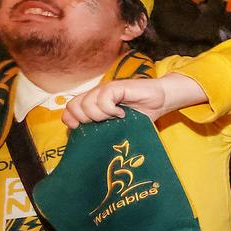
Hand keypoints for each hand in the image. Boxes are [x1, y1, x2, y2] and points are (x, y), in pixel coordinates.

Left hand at [62, 73, 204, 127]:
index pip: (69, 110)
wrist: (161, 101)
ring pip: (87, 104)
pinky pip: (103, 99)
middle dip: (86, 119)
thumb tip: (86, 143)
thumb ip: (102, 129)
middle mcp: (96, 95)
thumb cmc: (141, 115)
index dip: (71, 120)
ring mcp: (105, 90)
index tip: (84, 129)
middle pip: (74, 106)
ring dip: (101, 115)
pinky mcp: (116, 87)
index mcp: (94, 103)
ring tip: (115, 118)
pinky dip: (111, 110)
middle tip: (104, 123)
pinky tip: (121, 113)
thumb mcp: (117, 126)